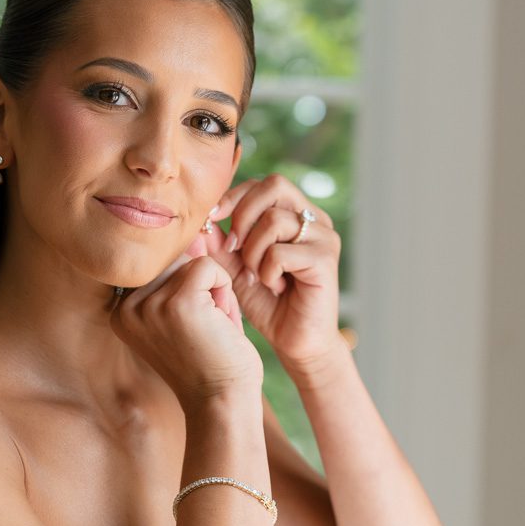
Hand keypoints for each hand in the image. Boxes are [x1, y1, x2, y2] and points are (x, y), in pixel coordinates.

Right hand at [109, 234, 263, 404]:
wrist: (222, 404)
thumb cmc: (211, 362)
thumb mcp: (187, 313)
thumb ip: (181, 273)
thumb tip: (194, 231)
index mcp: (120, 312)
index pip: (160, 267)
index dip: (189, 291)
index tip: (193, 331)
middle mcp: (126, 308)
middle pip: (175, 261)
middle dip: (202, 289)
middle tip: (205, 331)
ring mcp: (149, 305)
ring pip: (193, 262)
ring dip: (214, 292)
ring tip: (211, 329)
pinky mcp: (177, 303)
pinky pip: (209, 267)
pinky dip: (225, 293)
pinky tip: (219, 326)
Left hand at [200, 174, 345, 377]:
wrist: (296, 342)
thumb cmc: (268, 303)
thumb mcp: (235, 267)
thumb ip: (219, 242)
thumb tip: (198, 219)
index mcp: (296, 214)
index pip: (263, 183)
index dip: (234, 197)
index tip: (211, 219)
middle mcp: (315, 219)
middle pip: (275, 185)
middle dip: (243, 214)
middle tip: (234, 248)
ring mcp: (324, 237)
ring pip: (274, 220)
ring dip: (254, 251)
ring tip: (257, 275)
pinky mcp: (326, 260)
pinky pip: (281, 251)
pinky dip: (267, 271)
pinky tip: (274, 286)